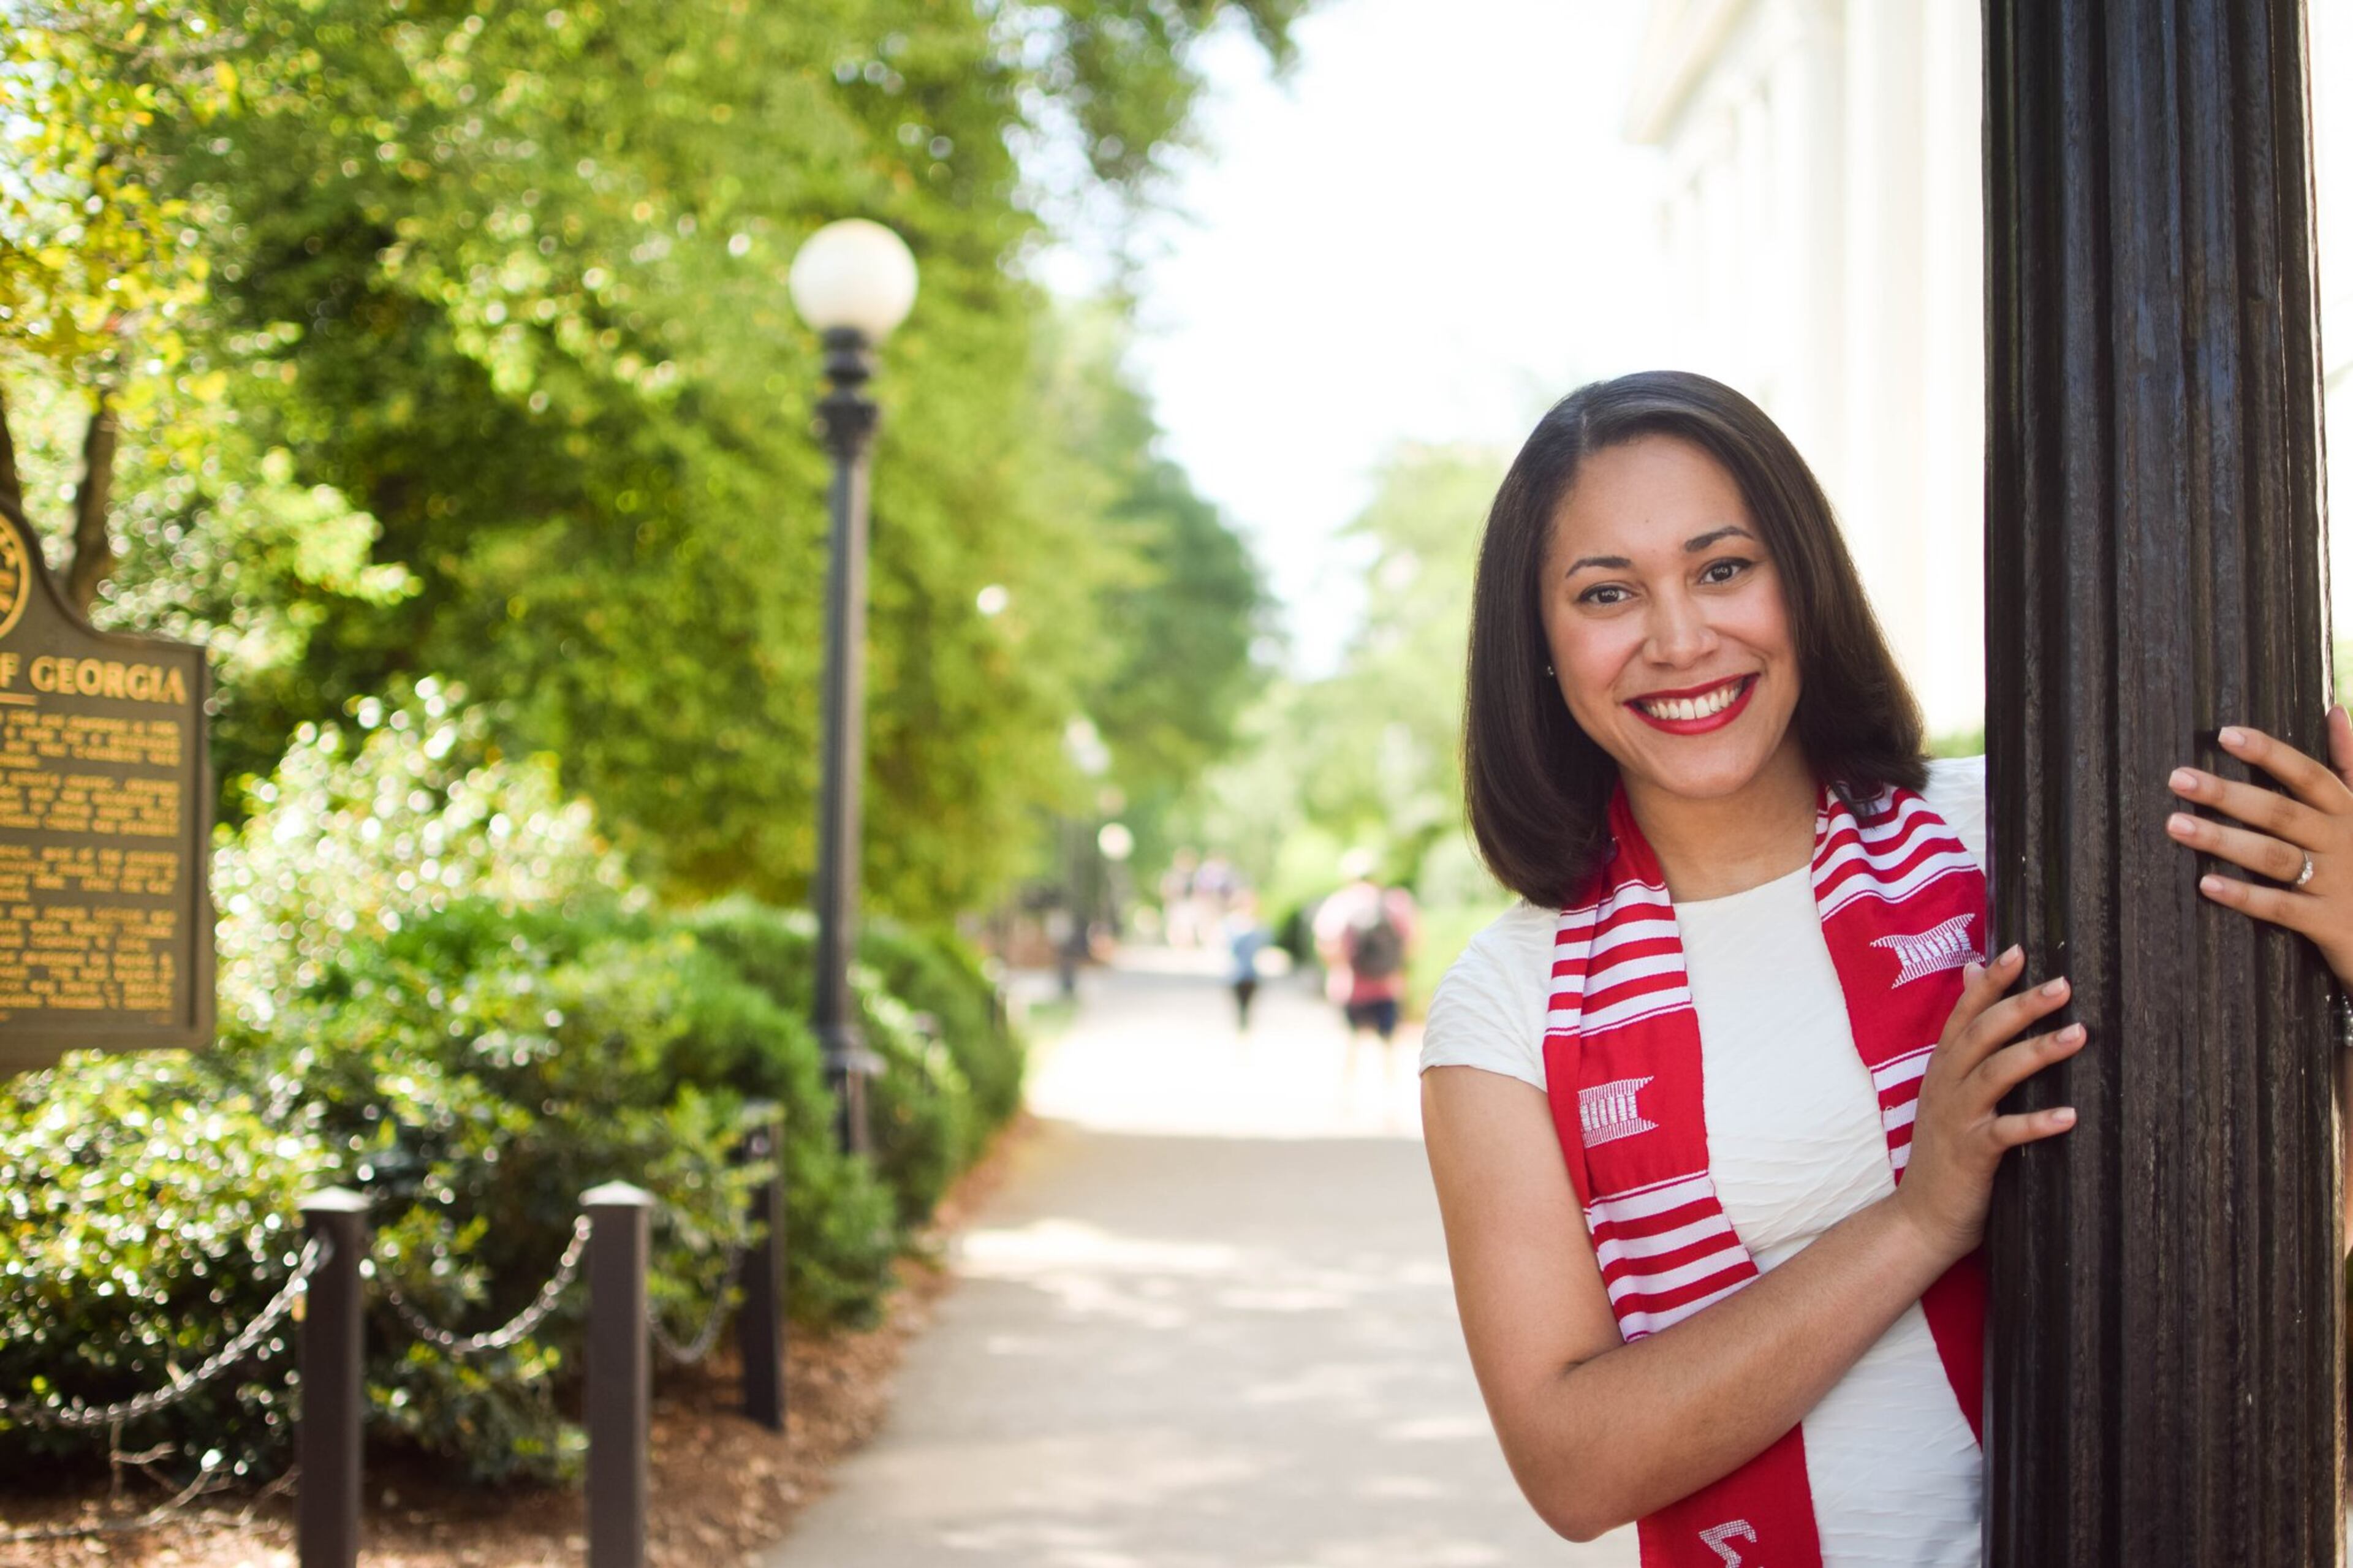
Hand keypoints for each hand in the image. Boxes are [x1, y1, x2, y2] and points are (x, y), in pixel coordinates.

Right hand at [1890, 946, 2083, 1265]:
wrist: (1920, 1218)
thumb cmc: (1946, 1152)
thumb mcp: (1947, 1090)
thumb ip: (1963, 1039)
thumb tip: (1970, 973)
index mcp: (1942, 1068)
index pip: (1964, 1013)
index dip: (1989, 982)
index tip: (2019, 951)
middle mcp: (1945, 1086)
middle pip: (1981, 1034)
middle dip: (2020, 1006)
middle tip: (2064, 986)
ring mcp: (1956, 1119)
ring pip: (1994, 1073)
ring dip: (2037, 1052)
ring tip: (2078, 1035)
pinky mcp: (1970, 1154)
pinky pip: (2005, 1133)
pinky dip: (2036, 1123)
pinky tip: (2069, 1116)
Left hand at [2165, 708, 2352, 986]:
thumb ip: (2350, 763)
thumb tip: (2335, 710)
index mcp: (2349, 811)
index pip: (2308, 774)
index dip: (2269, 753)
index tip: (2225, 734)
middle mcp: (2342, 841)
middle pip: (2281, 813)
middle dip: (2229, 794)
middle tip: (2178, 779)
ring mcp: (2336, 883)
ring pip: (2273, 857)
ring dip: (2223, 840)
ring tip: (2176, 825)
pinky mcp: (2327, 922)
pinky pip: (2280, 907)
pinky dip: (2244, 895)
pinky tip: (2206, 883)